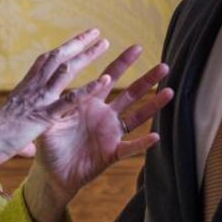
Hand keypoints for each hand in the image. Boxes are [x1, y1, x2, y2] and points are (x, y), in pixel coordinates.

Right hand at [0, 29, 111, 163]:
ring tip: (104, 44)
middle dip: (78, 43)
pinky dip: (88, 89)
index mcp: (25, 87)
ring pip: (66, 69)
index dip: (62, 49)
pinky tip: (105, 80)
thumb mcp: (11, 130)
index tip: (76, 40)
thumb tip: (29, 150)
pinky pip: (70, 100)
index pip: (45, 61)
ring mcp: (39, 99)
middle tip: (97, 33)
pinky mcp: (44, 116)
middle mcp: (32, 87)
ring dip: (87, 55)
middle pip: (58, 57)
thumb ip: (25, 135)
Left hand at [30, 45, 173, 203]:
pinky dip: (142, 143)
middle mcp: (104, 115)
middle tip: (164, 65)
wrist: (52, 173)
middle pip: (130, 93)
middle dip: (147, 80)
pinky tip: (156, 136)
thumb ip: (59, 100)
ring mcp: (110, 134)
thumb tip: (58, 78)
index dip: (123, 63)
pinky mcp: (111, 153)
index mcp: (90, 102)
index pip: (109, 77)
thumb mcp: (52, 118)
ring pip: (136, 117)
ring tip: (170, 92)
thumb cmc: (51, 144)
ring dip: (153, 105)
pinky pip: (130, 147)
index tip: (137, 47)